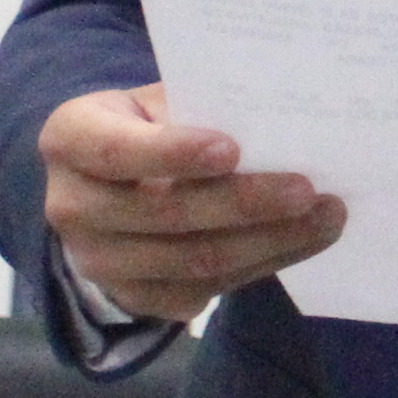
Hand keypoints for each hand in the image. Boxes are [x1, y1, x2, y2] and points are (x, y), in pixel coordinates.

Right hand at [40, 83, 339, 322]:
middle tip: (308, 189)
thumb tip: (285, 119)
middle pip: (164, 213)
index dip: (173, 153)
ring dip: (269, 241)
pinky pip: (202, 292)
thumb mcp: (161, 100)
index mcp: (70, 138)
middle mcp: (71, 206)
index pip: (116, 151)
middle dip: (244, 203)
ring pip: (191, 262)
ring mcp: (97, 261)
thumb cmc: (152, 124)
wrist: (114, 182)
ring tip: (327, 216)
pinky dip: (260, 266)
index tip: (234, 148)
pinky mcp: (132, 297)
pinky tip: (303, 241)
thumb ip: (204, 107)